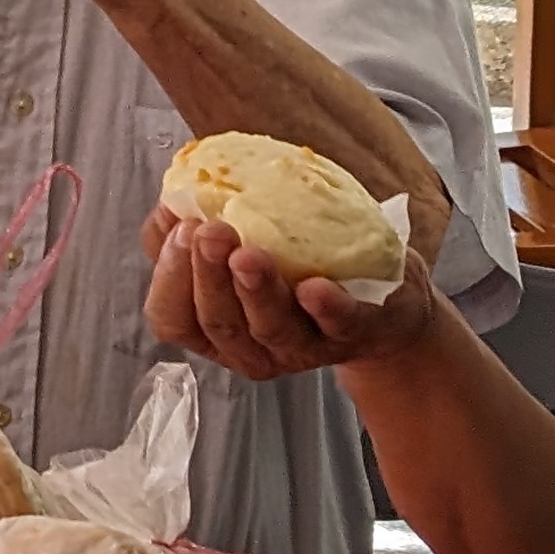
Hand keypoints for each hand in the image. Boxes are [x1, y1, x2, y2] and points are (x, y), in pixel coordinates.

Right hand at [145, 205, 436, 377]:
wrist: (384, 300)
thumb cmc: (298, 266)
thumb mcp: (241, 244)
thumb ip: (197, 232)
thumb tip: (171, 204)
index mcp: (216, 330)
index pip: (172, 318)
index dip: (170, 280)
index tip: (181, 229)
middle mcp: (255, 349)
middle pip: (219, 324)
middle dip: (208, 277)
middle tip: (208, 232)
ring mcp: (307, 347)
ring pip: (271, 329)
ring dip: (256, 292)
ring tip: (248, 253)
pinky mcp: (358, 332)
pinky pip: (340, 325)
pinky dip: (326, 308)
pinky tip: (313, 288)